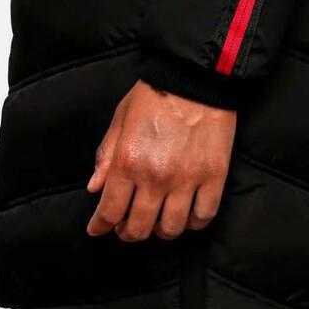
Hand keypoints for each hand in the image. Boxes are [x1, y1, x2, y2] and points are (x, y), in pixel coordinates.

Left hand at [85, 78, 236, 241]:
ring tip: (157, 220)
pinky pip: (202, 216)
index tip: (98, 229)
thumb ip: (106, 155)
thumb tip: (95, 188)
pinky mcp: (214, 177)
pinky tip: (185, 214)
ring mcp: (187, 179)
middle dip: (128, 232)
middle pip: (139, 228)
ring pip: (171, 229)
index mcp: (128, 160)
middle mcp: (156, 176)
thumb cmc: (155, 93)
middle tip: (126, 227)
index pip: (110, 211)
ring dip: (160, 230)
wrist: (196, 75)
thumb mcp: (121, 118)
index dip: (101, 226)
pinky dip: (192, 222)